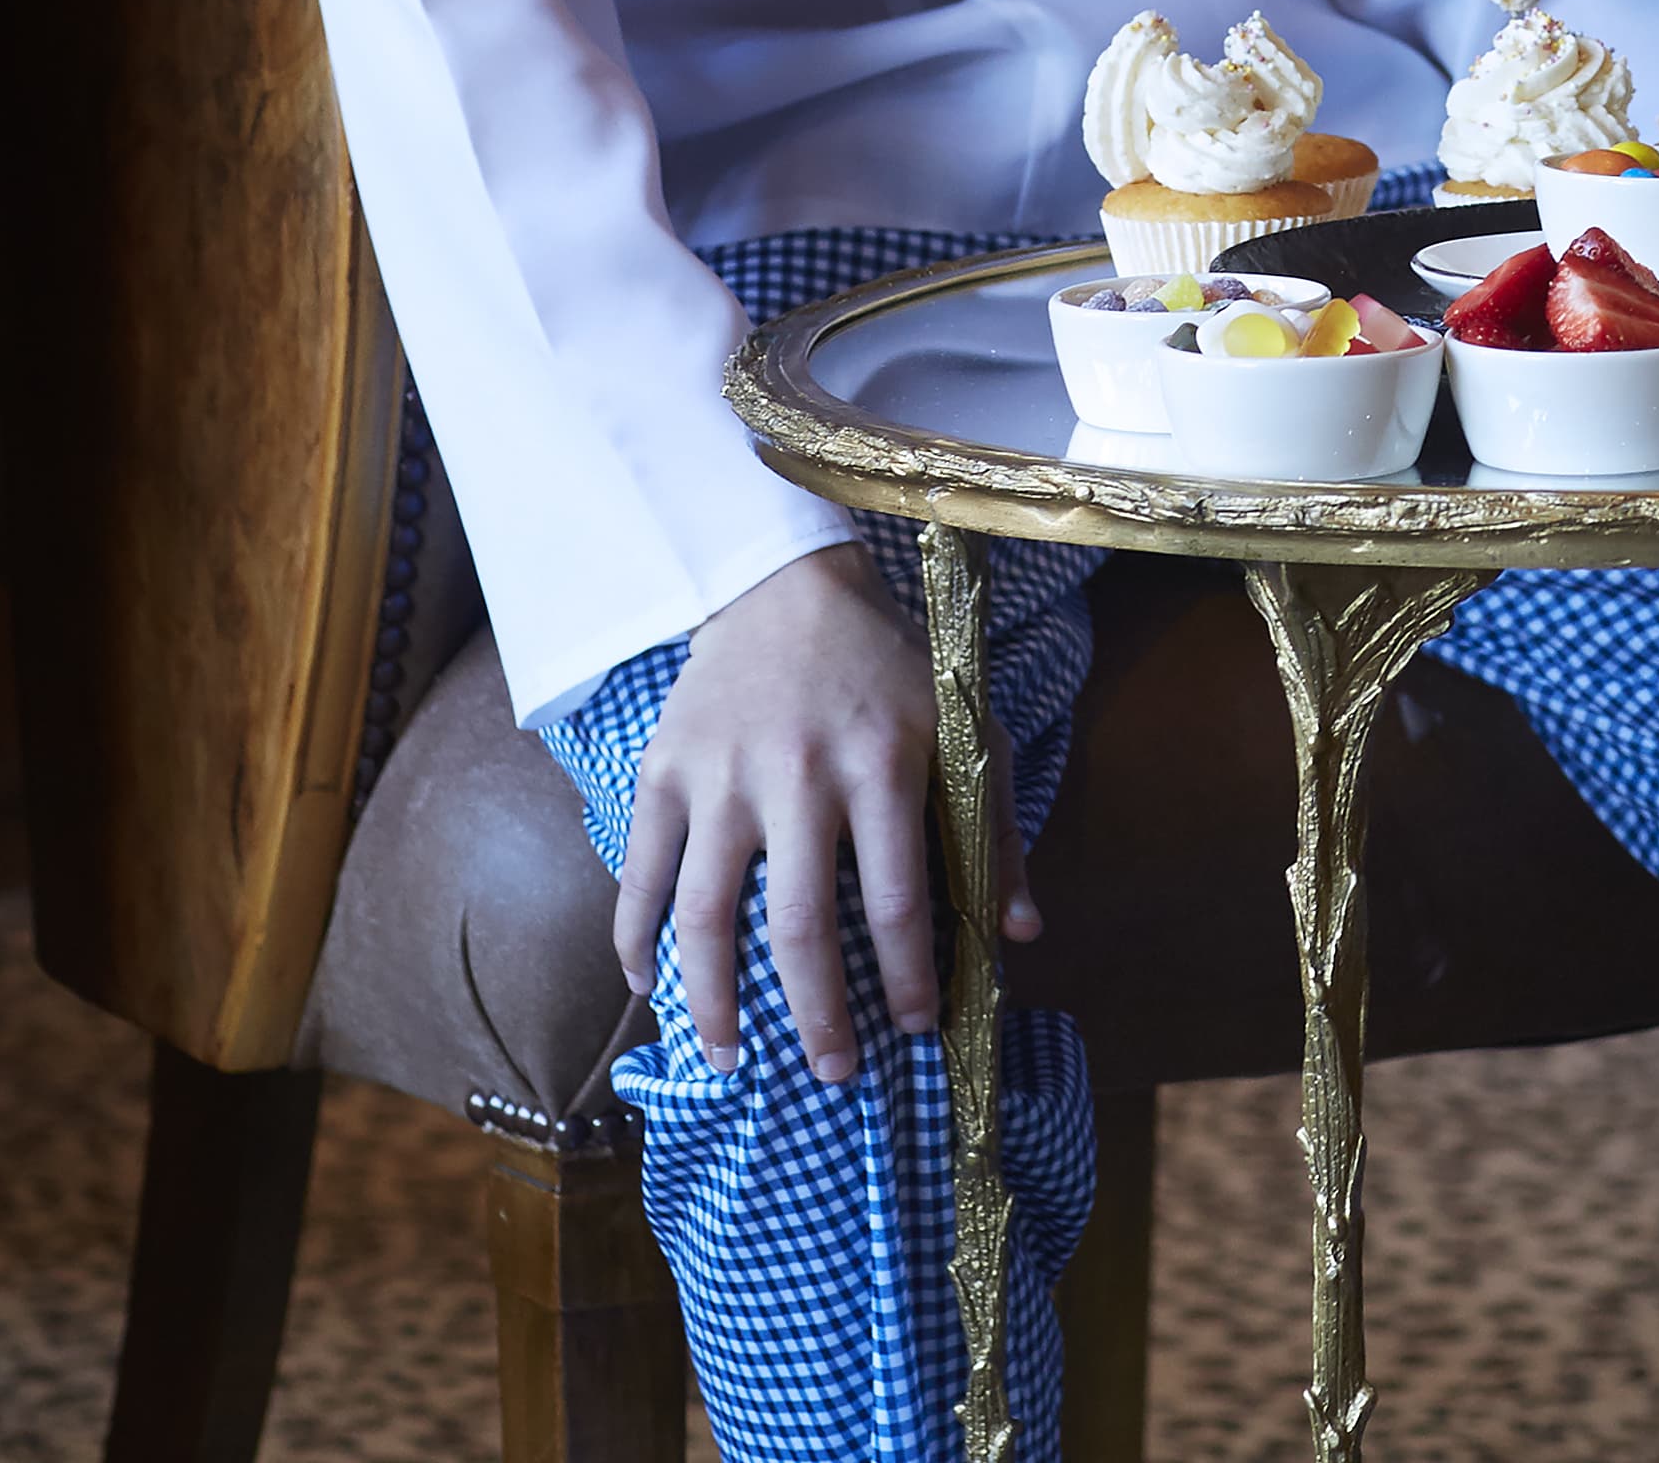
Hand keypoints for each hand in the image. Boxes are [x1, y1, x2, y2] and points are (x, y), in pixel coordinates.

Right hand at [612, 543, 1025, 1083]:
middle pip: (801, 926)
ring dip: (713, 1001)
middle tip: (833, 1072)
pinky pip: (641, 872)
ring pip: (706, 914)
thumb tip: (1022, 932)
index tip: (916, 1027)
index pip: (897, 898)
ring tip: (727, 1058)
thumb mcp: (964, 727)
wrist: (784, 586)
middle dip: (818, 1014)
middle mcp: (798, 777)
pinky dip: (635, 937)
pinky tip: (647, 986)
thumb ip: (993, 829)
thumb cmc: (888, 668)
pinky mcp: (664, 771)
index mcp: (882, 765)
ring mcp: (721, 777)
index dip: (907, 975)